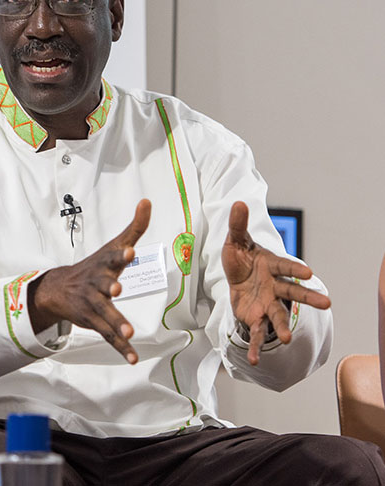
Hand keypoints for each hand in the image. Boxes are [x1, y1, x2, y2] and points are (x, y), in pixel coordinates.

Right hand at [28, 199, 150, 363]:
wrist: (58, 288)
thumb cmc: (95, 265)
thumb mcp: (113, 245)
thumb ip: (134, 228)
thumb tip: (148, 201)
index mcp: (104, 264)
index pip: (113, 257)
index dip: (121, 254)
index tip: (129, 251)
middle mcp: (97, 283)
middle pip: (104, 284)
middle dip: (110, 286)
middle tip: (116, 289)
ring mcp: (93, 304)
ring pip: (106, 314)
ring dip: (117, 323)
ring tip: (129, 333)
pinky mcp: (93, 321)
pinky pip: (107, 335)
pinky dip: (120, 347)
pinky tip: (132, 358)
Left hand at [223, 201, 330, 364]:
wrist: (236, 275)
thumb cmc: (241, 257)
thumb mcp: (235, 240)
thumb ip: (237, 224)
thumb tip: (238, 203)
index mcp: (271, 266)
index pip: (284, 267)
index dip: (295, 269)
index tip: (307, 272)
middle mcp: (273, 286)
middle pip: (292, 292)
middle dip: (307, 297)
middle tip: (327, 303)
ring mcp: (266, 303)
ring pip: (277, 315)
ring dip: (281, 326)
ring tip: (287, 338)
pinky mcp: (254, 316)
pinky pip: (255, 332)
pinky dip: (255, 345)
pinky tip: (254, 360)